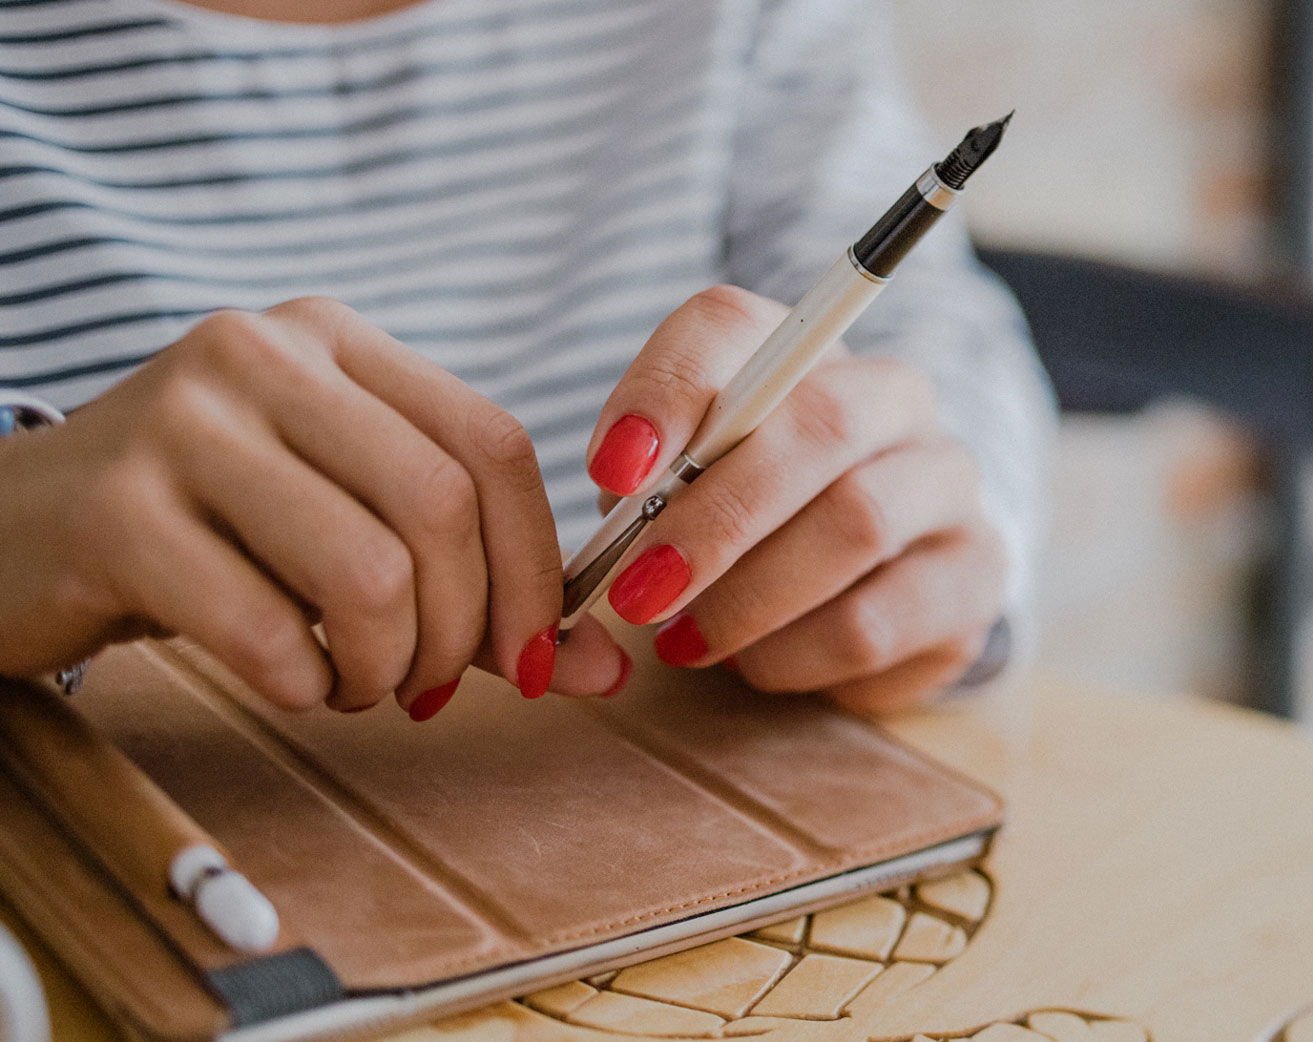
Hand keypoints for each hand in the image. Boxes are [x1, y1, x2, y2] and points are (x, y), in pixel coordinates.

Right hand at [0, 299, 626, 715]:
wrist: (8, 532)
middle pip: (443, 507)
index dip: (535, 569)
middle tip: (431, 686)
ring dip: (385, 665)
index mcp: (335, 342)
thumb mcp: (342, 521)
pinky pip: (265, 629)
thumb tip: (612, 671)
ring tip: (355, 682)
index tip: (537, 658)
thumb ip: (477, 586)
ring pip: (368, 570)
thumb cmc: (208, 533)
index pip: (495, 445)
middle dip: (463, 630)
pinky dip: (301, 685)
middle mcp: (262, 354)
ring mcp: (182, 421)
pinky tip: (286, 681)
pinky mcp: (117, 510)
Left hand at [585, 286, 1007, 712]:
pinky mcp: (973, 579)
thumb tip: (623, 483)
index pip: (734, 328)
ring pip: (858, 525)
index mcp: (805, 348)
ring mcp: (948, 488)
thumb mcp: (681, 477)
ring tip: (685, 640)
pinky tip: (753, 664)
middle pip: (823, 425)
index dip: (668, 394)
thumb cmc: (748, 518)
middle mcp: (897, 401)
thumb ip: (649, 464)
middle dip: (718, 516)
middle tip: (639, 589)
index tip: (612, 470)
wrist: (861, 587)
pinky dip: (791, 655)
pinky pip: (874, 624)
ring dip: (750, 597)